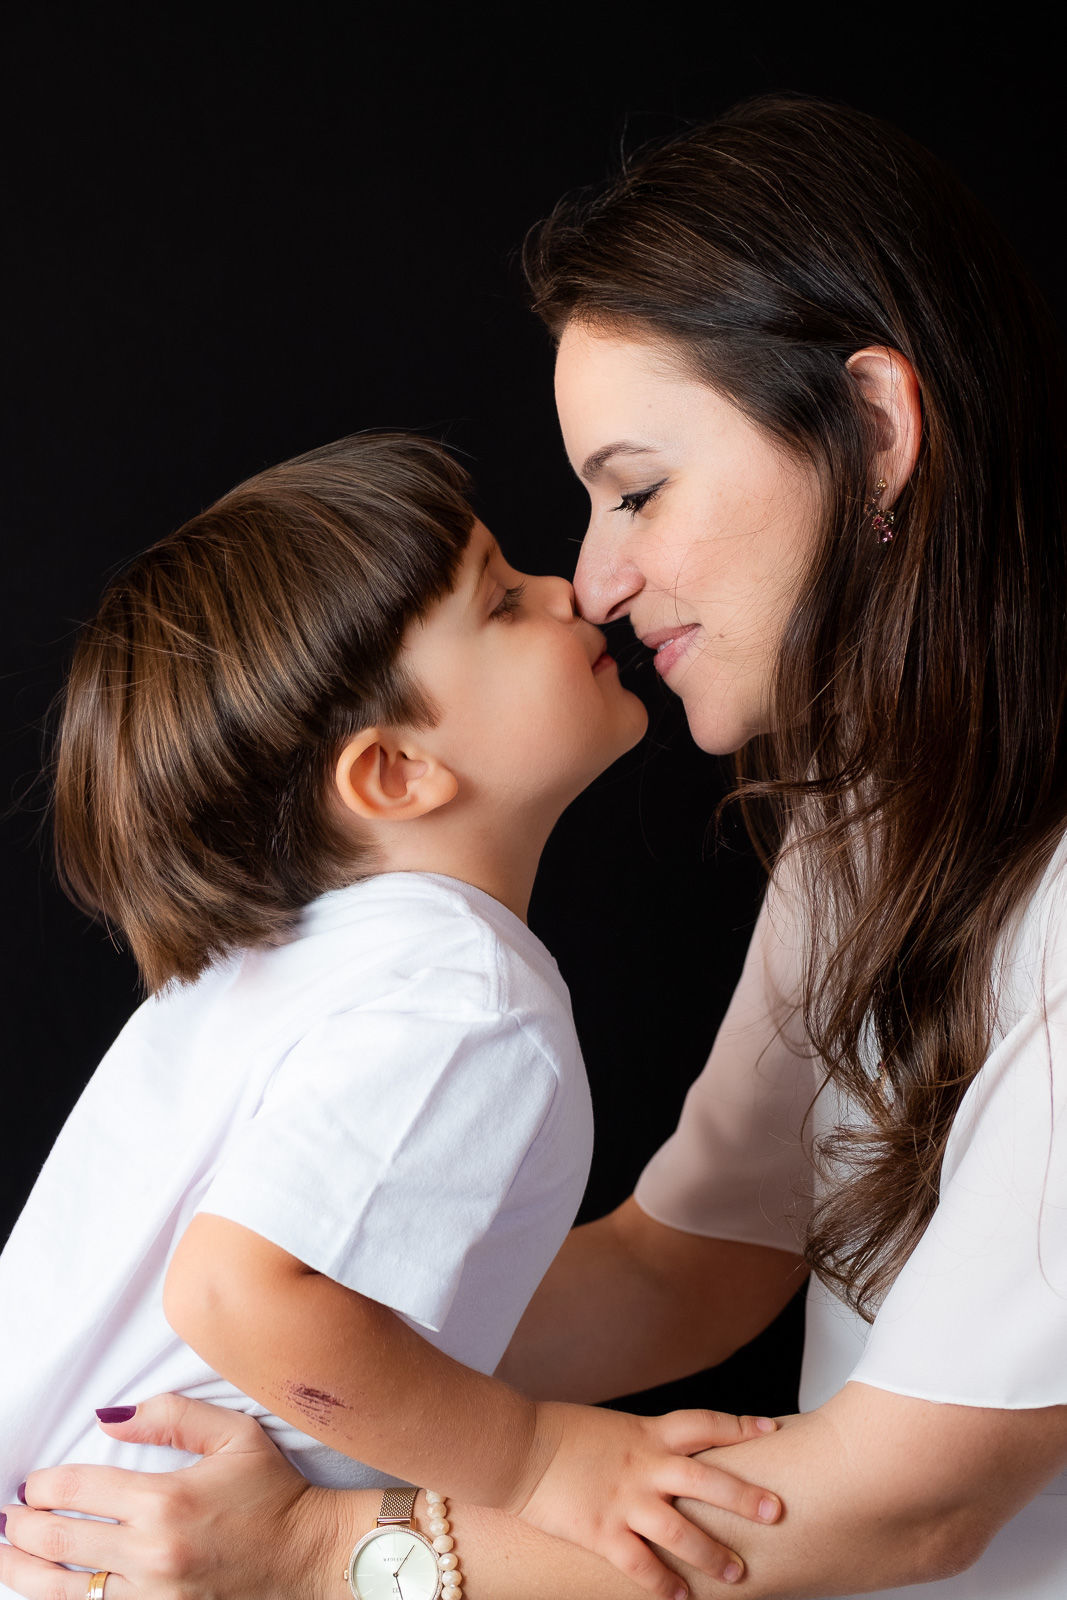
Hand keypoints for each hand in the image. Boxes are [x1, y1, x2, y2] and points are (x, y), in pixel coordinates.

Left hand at [0, 1395, 351, 1599]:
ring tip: (6, 1556)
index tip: (31, 1484)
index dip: (44, 1484)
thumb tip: (110, 1419)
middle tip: (9, 1517)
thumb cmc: (272, 1492)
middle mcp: (152, 1551)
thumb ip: (172, 1416)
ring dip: (25, 1571)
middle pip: (61, 1540)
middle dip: (22, 1527)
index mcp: (166, 1499)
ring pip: (66, 1590)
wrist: (307, 1555)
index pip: (80, 1487)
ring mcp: (154, 1594)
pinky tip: (50, 1588)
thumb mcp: (234, 1433)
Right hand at [510, 1401, 781, 1597]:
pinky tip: (682, 1598)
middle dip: (744, 1496)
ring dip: (713, 1553)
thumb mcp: (609, 1427)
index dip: (740, 1425)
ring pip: (682, 1530)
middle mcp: (644, 1465)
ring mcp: (625, 1501)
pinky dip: (665, 1585)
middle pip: (707, 1480)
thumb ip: (640, 1441)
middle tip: (776, 1510)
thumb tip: (662, 1452)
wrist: (516, 1448)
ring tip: (738, 1573)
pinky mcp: (603, 1532)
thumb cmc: (557, 1433)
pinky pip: (642, 1566)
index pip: (704, 1423)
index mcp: (646, 1432)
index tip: (772, 1426)